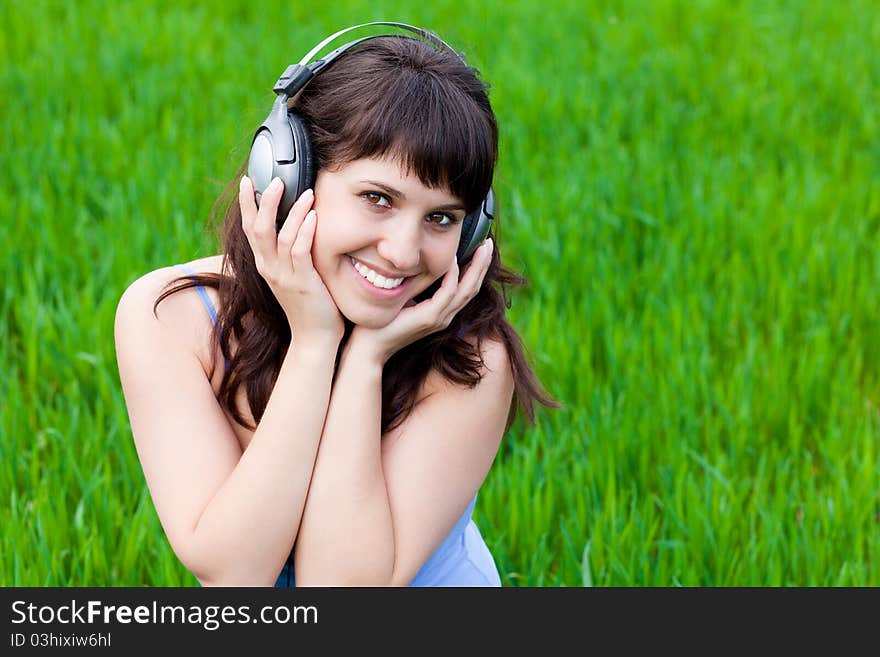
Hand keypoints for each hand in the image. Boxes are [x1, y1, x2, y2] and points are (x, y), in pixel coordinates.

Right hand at [239, 176, 343, 345]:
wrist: (314, 339)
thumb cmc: (309, 305)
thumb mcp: (292, 275)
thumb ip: (289, 253)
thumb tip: (294, 226)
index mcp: (264, 265)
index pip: (250, 229)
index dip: (247, 204)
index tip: (249, 180)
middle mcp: (269, 269)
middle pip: (258, 228)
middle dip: (266, 200)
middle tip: (277, 179)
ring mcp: (284, 277)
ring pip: (281, 236)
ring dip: (293, 211)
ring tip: (308, 192)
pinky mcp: (302, 283)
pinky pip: (299, 252)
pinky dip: (305, 231)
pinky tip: (314, 216)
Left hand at [347, 239, 493, 364]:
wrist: (369, 347)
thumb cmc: (382, 322)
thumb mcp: (403, 298)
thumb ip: (416, 284)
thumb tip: (417, 261)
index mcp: (441, 312)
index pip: (466, 288)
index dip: (477, 268)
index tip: (482, 248)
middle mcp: (445, 316)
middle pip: (472, 287)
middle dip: (483, 265)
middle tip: (490, 243)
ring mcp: (438, 319)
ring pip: (466, 290)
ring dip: (476, 267)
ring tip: (483, 248)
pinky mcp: (428, 318)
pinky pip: (446, 294)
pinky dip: (452, 276)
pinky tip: (453, 260)